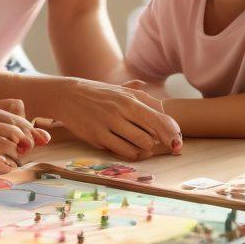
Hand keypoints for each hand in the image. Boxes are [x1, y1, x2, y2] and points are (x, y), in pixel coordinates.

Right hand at [0, 99, 50, 172]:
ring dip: (16, 155)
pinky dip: (6, 165)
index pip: (13, 116)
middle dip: (26, 141)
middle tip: (26, 151)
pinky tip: (5, 168)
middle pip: (14, 129)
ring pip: (8, 145)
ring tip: (14, 161)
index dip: (27, 128)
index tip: (32, 138)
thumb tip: (14, 125)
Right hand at [56, 79, 182, 160]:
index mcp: (129, 96)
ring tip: (145, 146)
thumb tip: (164, 110)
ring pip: (141, 144)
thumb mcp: (120, 89)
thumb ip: (143, 97)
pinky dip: (133, 154)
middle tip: (162, 145)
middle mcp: (121, 108)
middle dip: (162, 143)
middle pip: (153, 133)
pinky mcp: (97, 136)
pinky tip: (132, 150)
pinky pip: (124, 151)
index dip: (172, 132)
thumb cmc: (98, 93)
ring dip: (147, 149)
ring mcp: (109, 122)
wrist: (67, 95)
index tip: (177, 140)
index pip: (160, 117)